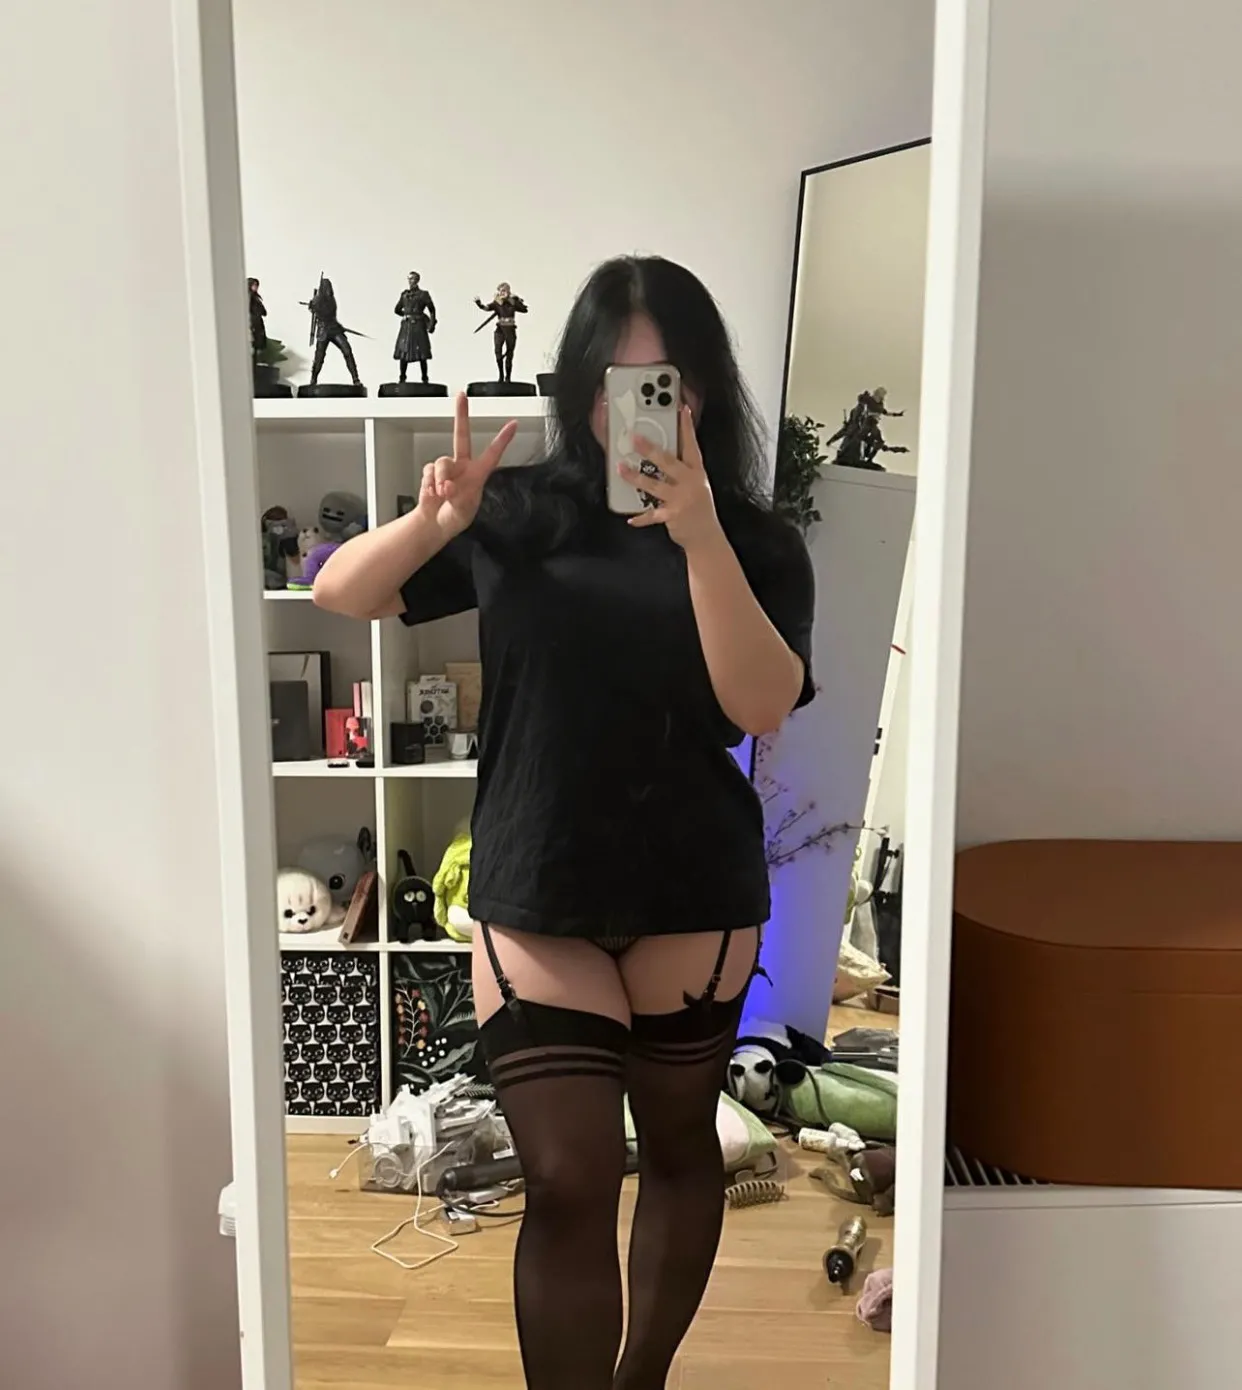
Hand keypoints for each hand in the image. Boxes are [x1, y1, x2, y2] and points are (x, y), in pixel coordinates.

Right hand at [417, 392, 516, 539]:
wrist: (436, 524)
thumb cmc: (455, 517)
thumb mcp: (463, 510)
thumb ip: (456, 495)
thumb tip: (446, 485)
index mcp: (477, 474)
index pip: (493, 453)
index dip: (503, 439)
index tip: (513, 425)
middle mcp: (462, 466)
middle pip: (461, 435)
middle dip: (461, 414)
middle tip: (461, 396)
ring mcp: (446, 469)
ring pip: (442, 462)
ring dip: (442, 478)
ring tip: (443, 494)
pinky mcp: (431, 473)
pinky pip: (429, 472)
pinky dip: (430, 484)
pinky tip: (433, 494)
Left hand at [620, 405, 722, 551]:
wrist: (707, 536)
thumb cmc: (699, 508)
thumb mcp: (697, 484)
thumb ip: (682, 470)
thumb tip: (660, 454)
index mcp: (697, 472)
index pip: (692, 445)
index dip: (687, 427)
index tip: (682, 409)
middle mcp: (690, 483)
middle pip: (668, 462)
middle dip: (650, 449)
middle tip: (634, 438)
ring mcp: (681, 499)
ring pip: (654, 484)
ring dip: (635, 477)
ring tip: (620, 468)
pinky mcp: (673, 515)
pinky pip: (652, 514)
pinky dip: (641, 517)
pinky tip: (631, 517)